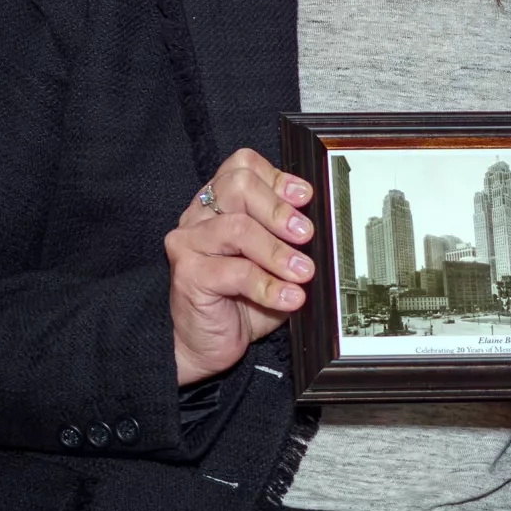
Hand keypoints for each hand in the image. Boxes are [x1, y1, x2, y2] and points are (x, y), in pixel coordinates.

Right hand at [166, 149, 315, 385]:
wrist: (208, 343)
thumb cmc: (242, 300)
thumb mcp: (274, 264)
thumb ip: (290, 240)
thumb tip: (323, 229)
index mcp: (219, 203)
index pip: (242, 166)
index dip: (277, 177)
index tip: (305, 197)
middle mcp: (199, 216)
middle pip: (238, 186)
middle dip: (279, 209)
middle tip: (306, 234)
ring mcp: (189, 242)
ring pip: (237, 228)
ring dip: (278, 251)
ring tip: (303, 272)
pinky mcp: (187, 274)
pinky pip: (234, 272)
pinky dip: (268, 286)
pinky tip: (289, 298)